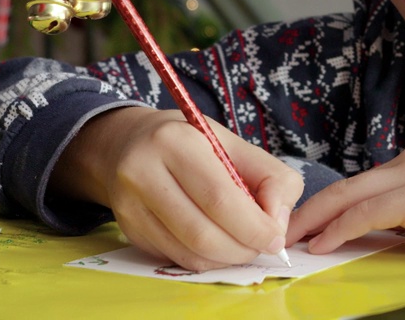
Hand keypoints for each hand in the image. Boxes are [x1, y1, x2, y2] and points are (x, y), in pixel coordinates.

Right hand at [50, 106, 303, 271]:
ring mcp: (130, 206)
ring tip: (243, 246)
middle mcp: (143, 173)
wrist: (127, 142)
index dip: (253, 227)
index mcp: (175, 142)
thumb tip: (278, 225)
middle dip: (242, 249)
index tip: (275, 238)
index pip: (219, 198)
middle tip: (262, 247)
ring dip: (226, 260)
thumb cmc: (191, 142)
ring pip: (189, 253)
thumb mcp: (235, 144)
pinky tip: (217, 246)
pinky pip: (176, 259)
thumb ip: (271, 177)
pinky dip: (206, 261)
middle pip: (202, 234)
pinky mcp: (129, 231)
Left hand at [285, 143, 404, 255]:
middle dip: (309, 212)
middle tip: (279, 234)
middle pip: (347, 187)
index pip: (363, 185)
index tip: (304, 227)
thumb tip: (394, 237)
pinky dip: (340, 227)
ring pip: (351, 196)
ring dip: (315, 221)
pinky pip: (371, 212)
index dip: (328, 207)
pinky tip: (321, 243)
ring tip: (288, 241)